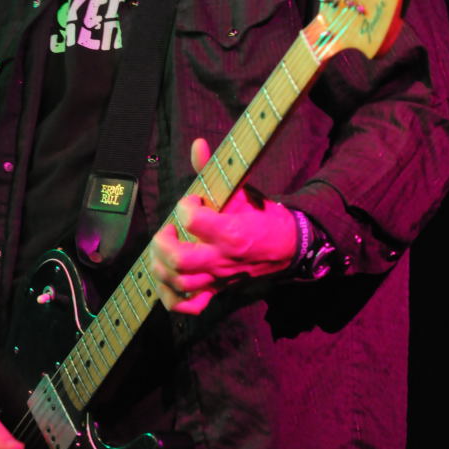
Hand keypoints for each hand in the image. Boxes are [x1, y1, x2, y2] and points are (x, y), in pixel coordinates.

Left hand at [149, 138, 296, 313]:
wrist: (287, 247)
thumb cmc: (263, 217)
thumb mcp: (242, 191)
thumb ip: (213, 170)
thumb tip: (198, 144)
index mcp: (230, 232)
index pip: (192, 220)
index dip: (185, 207)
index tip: (191, 201)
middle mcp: (222, 259)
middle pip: (179, 260)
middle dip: (162, 243)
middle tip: (168, 230)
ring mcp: (218, 278)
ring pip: (179, 282)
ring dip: (161, 266)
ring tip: (164, 250)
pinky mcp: (217, 290)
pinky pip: (190, 305)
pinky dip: (173, 297)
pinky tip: (168, 281)